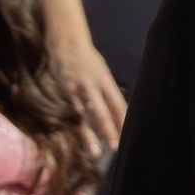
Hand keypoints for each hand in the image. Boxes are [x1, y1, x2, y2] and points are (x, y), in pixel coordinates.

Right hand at [63, 41, 126, 157]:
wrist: (66, 44)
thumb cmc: (87, 60)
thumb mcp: (102, 72)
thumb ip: (108, 90)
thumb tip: (117, 109)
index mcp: (106, 81)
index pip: (118, 104)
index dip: (123, 120)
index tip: (128, 135)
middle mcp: (94, 86)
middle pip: (103, 111)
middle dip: (109, 130)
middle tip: (115, 146)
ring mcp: (78, 90)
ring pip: (86, 115)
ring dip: (90, 134)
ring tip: (95, 150)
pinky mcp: (65, 92)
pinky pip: (73, 112)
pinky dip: (76, 125)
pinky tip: (77, 136)